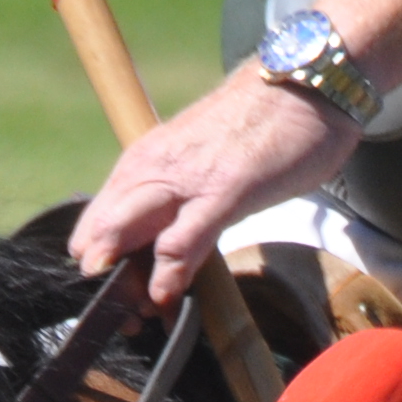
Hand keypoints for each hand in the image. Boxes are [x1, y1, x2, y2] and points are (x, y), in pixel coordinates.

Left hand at [69, 70, 359, 304]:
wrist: (304, 82)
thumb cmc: (257, 129)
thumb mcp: (200, 164)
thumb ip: (177, 201)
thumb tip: (163, 246)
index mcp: (143, 163)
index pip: (96, 222)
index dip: (99, 266)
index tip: (111, 301)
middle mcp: (152, 169)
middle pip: (102, 234)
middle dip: (103, 284)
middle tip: (117, 320)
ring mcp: (185, 179)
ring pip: (127, 233)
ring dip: (126, 283)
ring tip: (133, 317)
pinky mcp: (224, 190)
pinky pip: (182, 238)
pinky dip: (168, 272)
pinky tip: (165, 296)